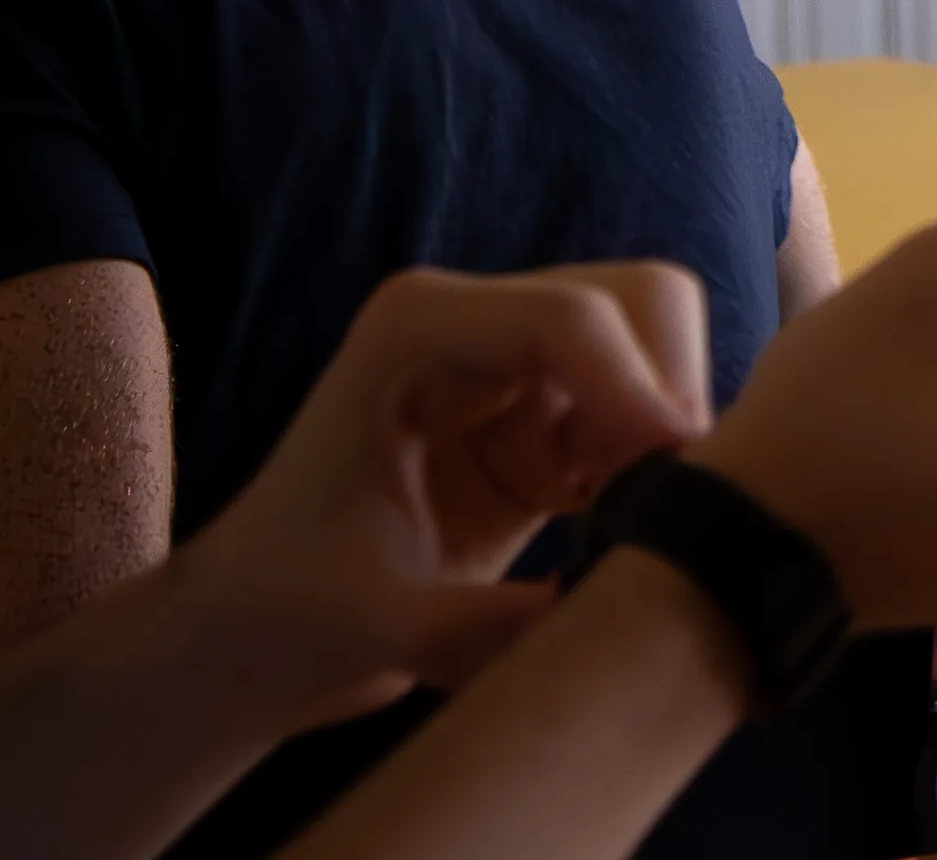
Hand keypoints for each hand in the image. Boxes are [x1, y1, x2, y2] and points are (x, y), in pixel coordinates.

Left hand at [160, 264, 711, 730]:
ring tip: (626, 523)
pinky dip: (657, 460)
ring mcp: (520, 360)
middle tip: (656, 505)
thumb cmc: (283, 616)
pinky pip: (650, 405)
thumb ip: (476, 628)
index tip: (678, 472)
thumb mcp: (372, 628)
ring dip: (670, 432)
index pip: (567, 318)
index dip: (638, 388)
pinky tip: (609, 527)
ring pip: (661, 346)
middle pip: (639, 301)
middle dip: (669, 395)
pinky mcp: (553, 411)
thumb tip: (589, 620)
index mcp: (414, 330)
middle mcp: (476, 319)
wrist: (257, 635)